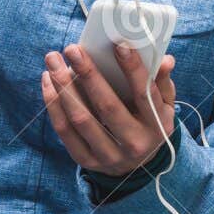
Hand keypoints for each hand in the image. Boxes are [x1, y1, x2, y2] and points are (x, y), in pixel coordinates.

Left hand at [41, 44, 176, 176]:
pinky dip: (54, 104)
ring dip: (63, 87)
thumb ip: (163, 83)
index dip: (132, 69)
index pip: (144, 94)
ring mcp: (109, 155)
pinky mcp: (86, 161)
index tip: (118, 45)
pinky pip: (64, 131)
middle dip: (87, 74)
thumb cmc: (149, 124)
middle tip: (72, 49)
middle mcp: (134, 143)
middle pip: (107, 106)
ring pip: (81, 119)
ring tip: (53, 61)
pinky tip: (48, 82)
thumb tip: (165, 60)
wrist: (137, 168)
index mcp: (157, 126)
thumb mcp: (165, 106)